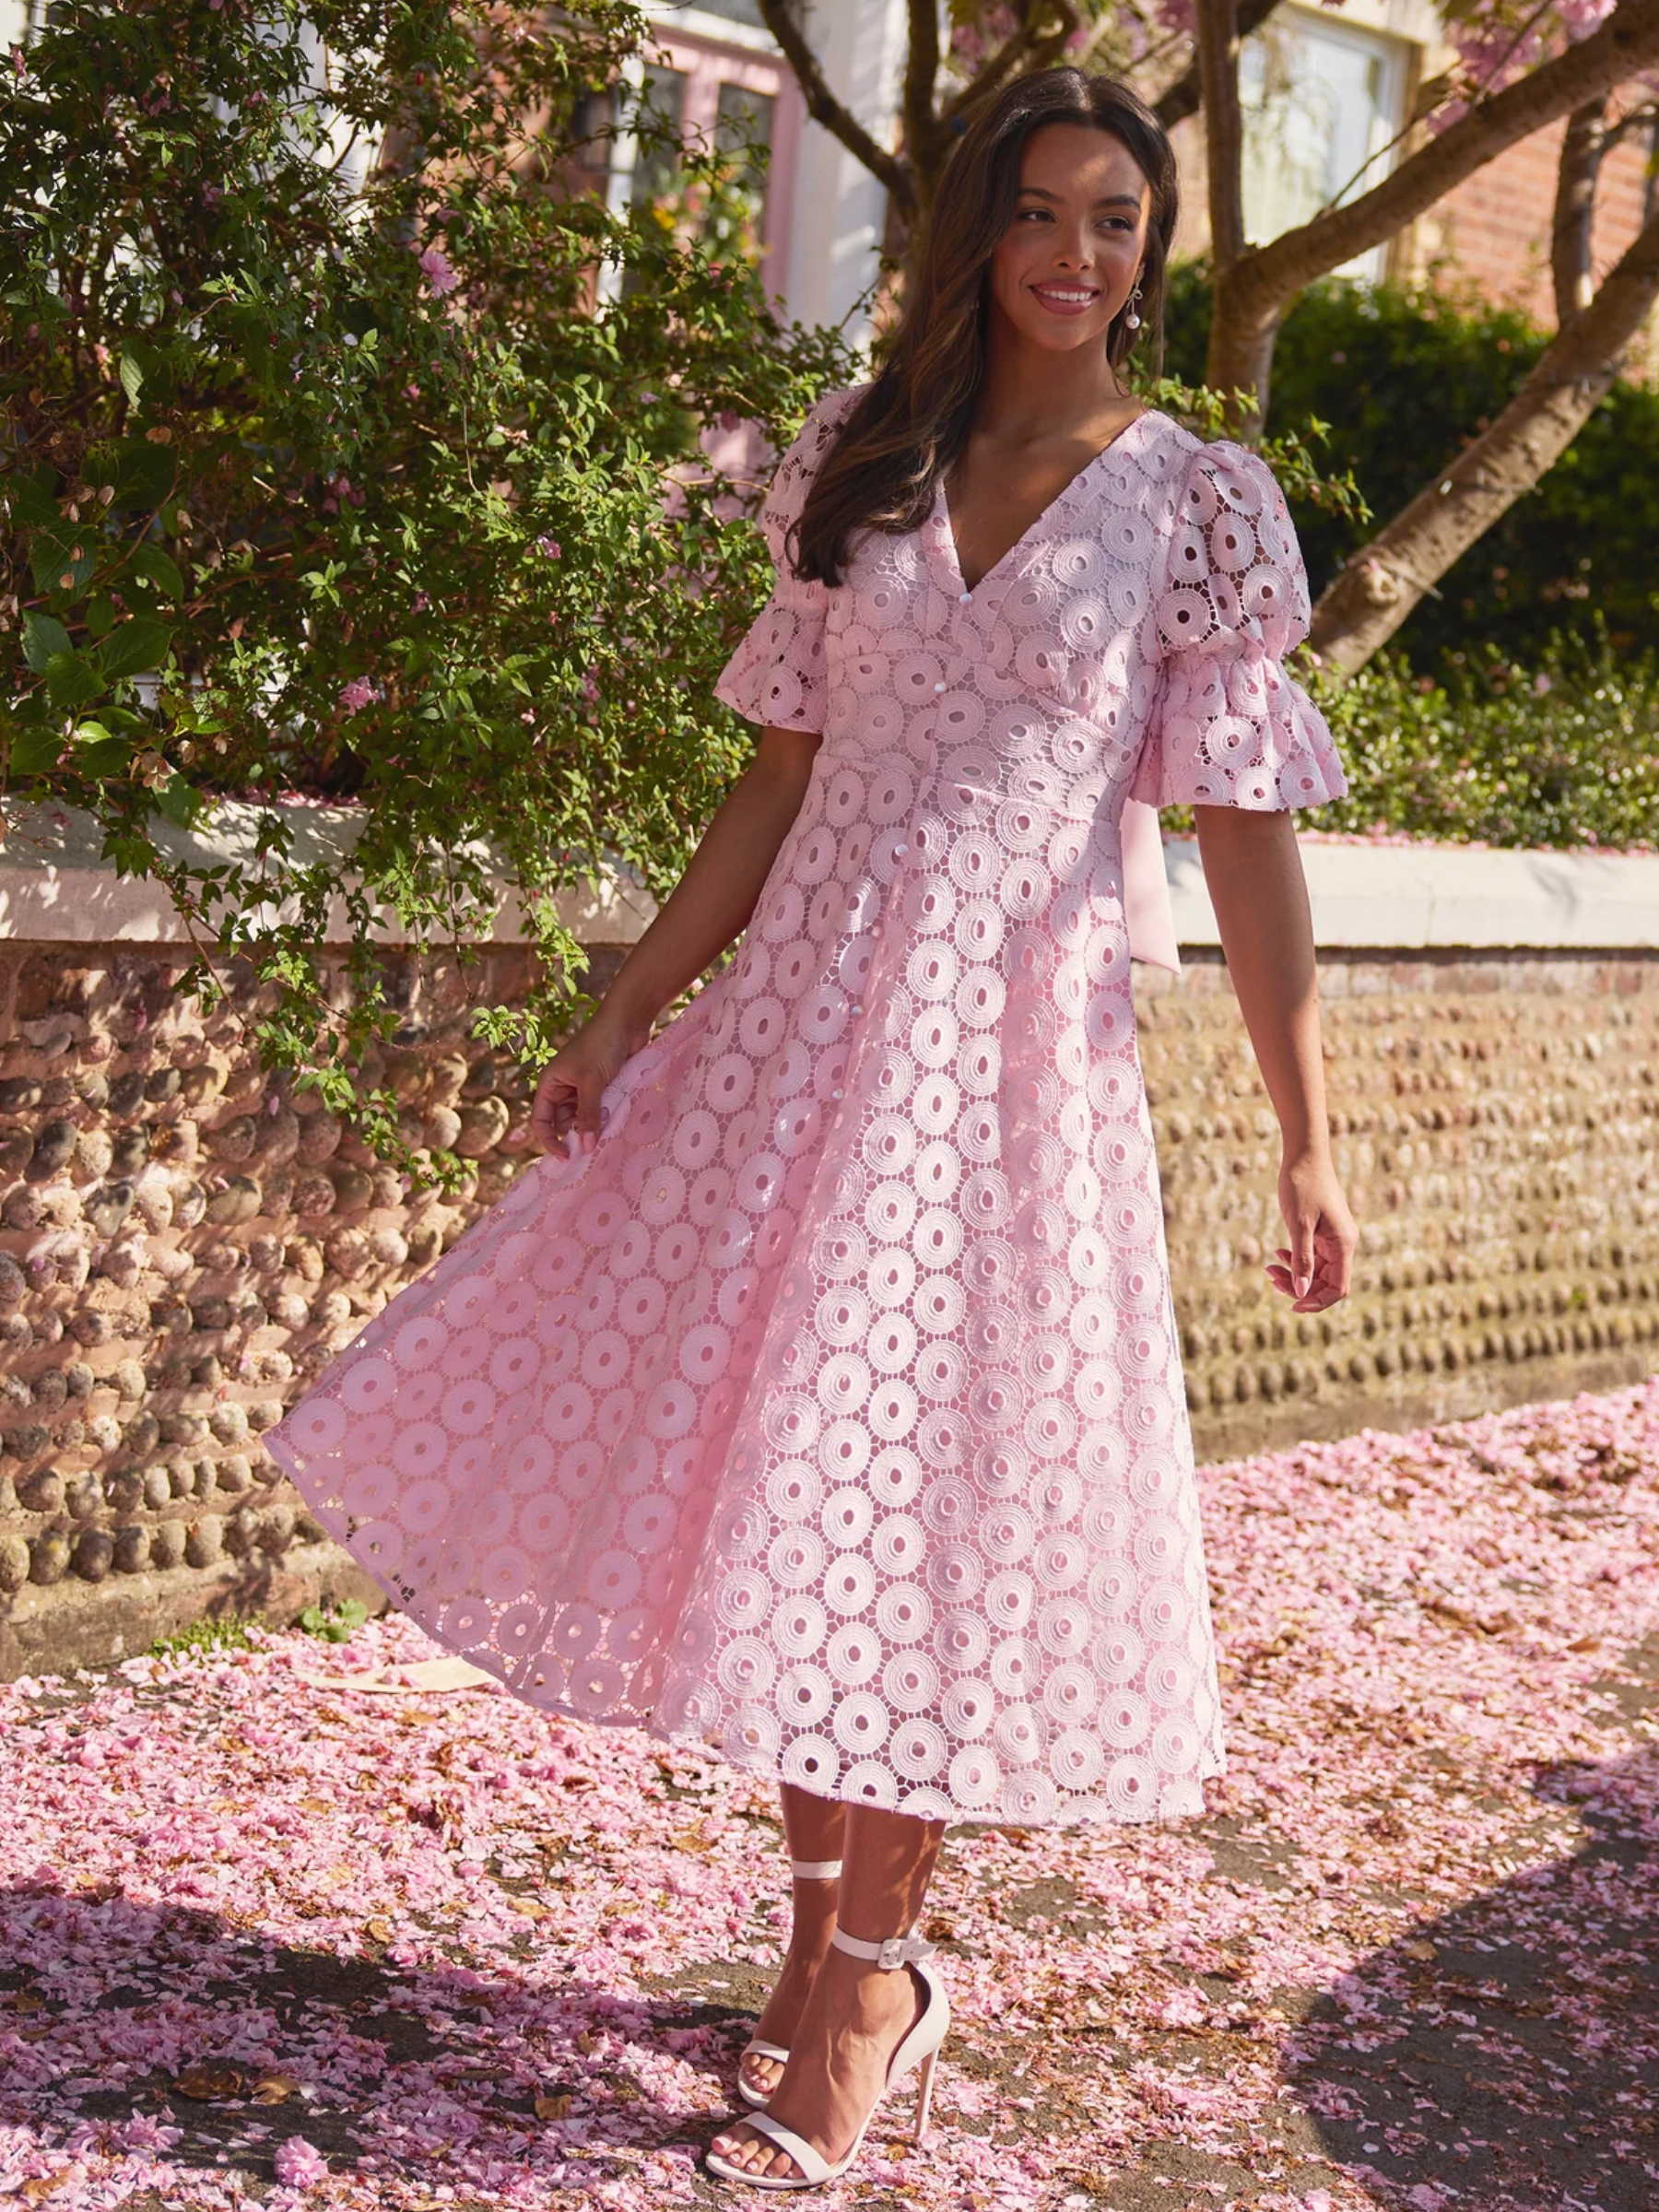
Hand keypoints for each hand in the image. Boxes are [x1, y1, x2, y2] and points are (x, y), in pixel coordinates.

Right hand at [528, 1006, 648, 1158]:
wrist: (627, 1021)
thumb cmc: (601, 1044)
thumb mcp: (591, 1081)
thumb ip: (588, 1114)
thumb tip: (586, 1147)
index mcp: (550, 1084)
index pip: (541, 1120)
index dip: (550, 1140)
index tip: (567, 1157)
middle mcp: (563, 1088)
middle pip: (565, 1123)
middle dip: (577, 1135)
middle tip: (594, 1148)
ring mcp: (584, 1089)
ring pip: (585, 1119)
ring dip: (595, 1126)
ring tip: (607, 1132)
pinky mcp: (603, 1088)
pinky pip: (601, 1111)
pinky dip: (607, 1118)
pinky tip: (616, 1123)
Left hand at [1267, 1148, 1355, 1311]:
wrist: (1304, 1153)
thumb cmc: (1302, 1185)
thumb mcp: (1298, 1224)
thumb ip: (1301, 1259)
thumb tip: (1301, 1292)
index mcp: (1344, 1245)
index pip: (1338, 1289)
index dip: (1316, 1301)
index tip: (1292, 1305)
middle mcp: (1343, 1244)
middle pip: (1325, 1282)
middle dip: (1299, 1286)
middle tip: (1271, 1278)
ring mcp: (1333, 1238)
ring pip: (1316, 1270)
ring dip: (1294, 1274)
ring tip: (1269, 1269)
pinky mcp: (1322, 1231)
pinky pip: (1312, 1256)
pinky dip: (1295, 1259)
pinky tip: (1277, 1254)